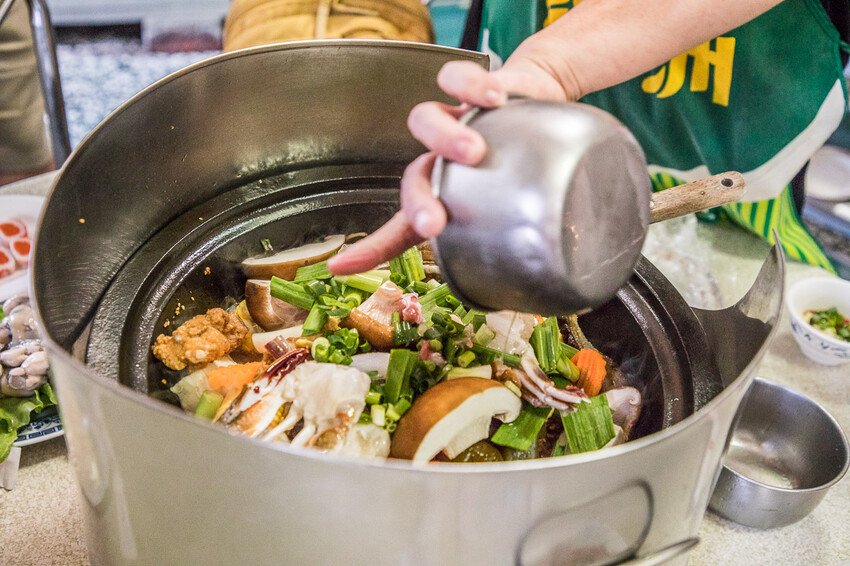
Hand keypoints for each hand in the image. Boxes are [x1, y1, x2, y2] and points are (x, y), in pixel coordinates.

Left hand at [328, 59, 565, 274]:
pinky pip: (460, 80)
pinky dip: (474, 87)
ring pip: (424, 121)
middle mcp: (440, 159)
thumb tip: (531, 280)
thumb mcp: (510, 201)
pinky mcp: (473, 88)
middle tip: (433, 223)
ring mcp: (454, 122)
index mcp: (443, 193)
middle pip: (413, 177)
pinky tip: (494, 100)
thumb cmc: (518, 161)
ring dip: (444, 139)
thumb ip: (511, 234)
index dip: (372, 249)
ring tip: (473, 152)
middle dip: (418, 202)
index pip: (403, 228)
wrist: (539, 105)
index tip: (339, 268)